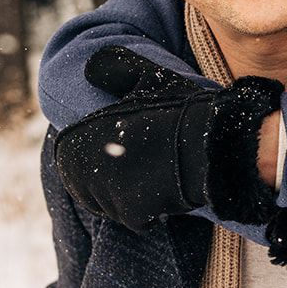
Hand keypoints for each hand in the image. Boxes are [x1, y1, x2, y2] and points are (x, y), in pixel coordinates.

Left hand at [53, 46, 283, 230]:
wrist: (212, 141)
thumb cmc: (180, 109)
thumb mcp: (147, 76)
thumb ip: (115, 68)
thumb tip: (89, 67)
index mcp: (78, 137)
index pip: (73, 158)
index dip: (99, 156)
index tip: (123, 151)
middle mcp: (85, 168)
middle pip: (90, 187)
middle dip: (112, 181)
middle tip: (142, 166)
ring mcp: (107, 194)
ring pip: (112, 205)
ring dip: (130, 197)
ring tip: (157, 175)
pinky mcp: (132, 214)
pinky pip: (136, 220)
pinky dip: (150, 212)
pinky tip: (166, 192)